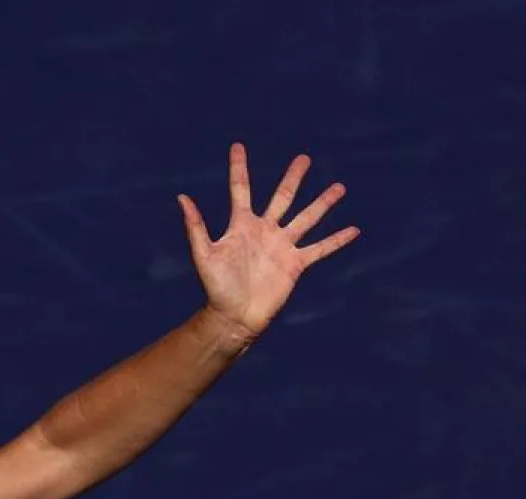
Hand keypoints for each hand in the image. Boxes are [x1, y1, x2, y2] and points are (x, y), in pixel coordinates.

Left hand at [179, 142, 359, 343]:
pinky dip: (337, 240)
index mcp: (241, 225)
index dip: (239, 168)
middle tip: (304, 158)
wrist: (234, 316)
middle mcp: (264, 231)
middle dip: (293, 178)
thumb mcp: (204, 254)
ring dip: (323, 203)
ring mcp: (282, 246)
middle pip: (282, 197)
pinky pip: (320, 248)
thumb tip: (181, 197)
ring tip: (339, 186)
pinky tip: (354, 229)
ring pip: (307, 218)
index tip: (237, 145)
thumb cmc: (216, 287)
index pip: (240, 189)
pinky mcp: (295, 264)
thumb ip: (196, 226)